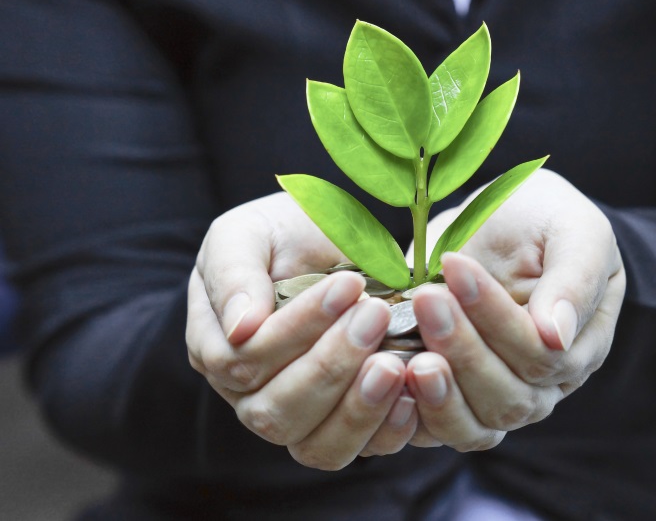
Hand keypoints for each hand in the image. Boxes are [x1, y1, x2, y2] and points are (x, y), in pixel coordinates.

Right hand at [186, 193, 416, 468]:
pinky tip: (411, 396)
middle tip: (376, 314)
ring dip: (358, 408)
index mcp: (217, 348)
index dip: (297, 329)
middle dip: (331, 365)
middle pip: (277, 412)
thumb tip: (240, 328)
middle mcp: (250, 395)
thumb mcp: (246, 233)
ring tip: (394, 364)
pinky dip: (386, 429)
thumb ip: (233, 274)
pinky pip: (358, 449)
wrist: (324, 238)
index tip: (349, 285)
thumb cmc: (278, 235)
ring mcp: (297, 417)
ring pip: (316, 446)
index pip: (245, 360)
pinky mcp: (341, 425)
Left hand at [405, 168, 625, 449]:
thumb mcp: (576, 230)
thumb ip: (575, 279)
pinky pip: (428, 429)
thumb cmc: (547, 221)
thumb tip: (555, 335)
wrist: (506, 219)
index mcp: (576, 348)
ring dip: (437, 394)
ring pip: (469, 426)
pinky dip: (406, 412)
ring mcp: (489, 398)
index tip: (456, 266)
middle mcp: (537, 386)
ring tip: (408, 358)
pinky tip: (385, 375)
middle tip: (425, 299)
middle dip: (462, 350)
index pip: (541, 355)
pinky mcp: (444, 398)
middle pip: (506, 398)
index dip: (497, 317)